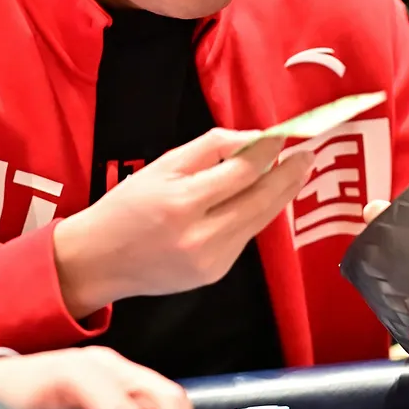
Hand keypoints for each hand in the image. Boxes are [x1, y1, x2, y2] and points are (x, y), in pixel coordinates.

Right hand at [52, 128, 313, 314]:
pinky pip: (244, 237)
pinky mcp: (215, 274)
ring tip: (297, 171)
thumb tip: (250, 137)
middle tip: (308, 153)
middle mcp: (200, 237)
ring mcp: (211, 260)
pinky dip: (256, 215)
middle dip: (288, 175)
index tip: (286, 134)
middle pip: (260, 201)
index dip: (268, 151)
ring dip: (280, 195)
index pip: (240, 172)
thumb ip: (208, 148)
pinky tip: (265, 197)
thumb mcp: (162, 166)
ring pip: (258, 221)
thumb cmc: (127, 206)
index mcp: (182, 204)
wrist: (100, 261)